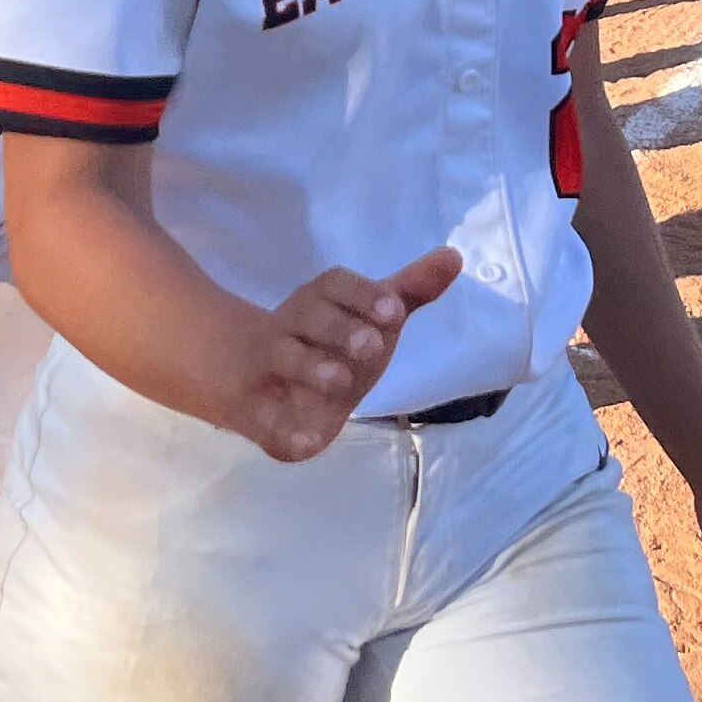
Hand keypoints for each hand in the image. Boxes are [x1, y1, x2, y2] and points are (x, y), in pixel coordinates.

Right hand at [222, 249, 460, 461]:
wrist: (247, 373)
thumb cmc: (324, 342)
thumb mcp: (366, 318)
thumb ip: (406, 292)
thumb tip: (454, 257)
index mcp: (317, 301)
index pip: (334, 285)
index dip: (363, 295)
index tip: (395, 311)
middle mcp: (289, 327)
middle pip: (309, 318)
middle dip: (341, 329)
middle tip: (373, 346)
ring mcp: (267, 367)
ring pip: (282, 358)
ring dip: (311, 368)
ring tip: (342, 381)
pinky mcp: (255, 410)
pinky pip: (263, 419)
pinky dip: (284, 432)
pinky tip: (309, 444)